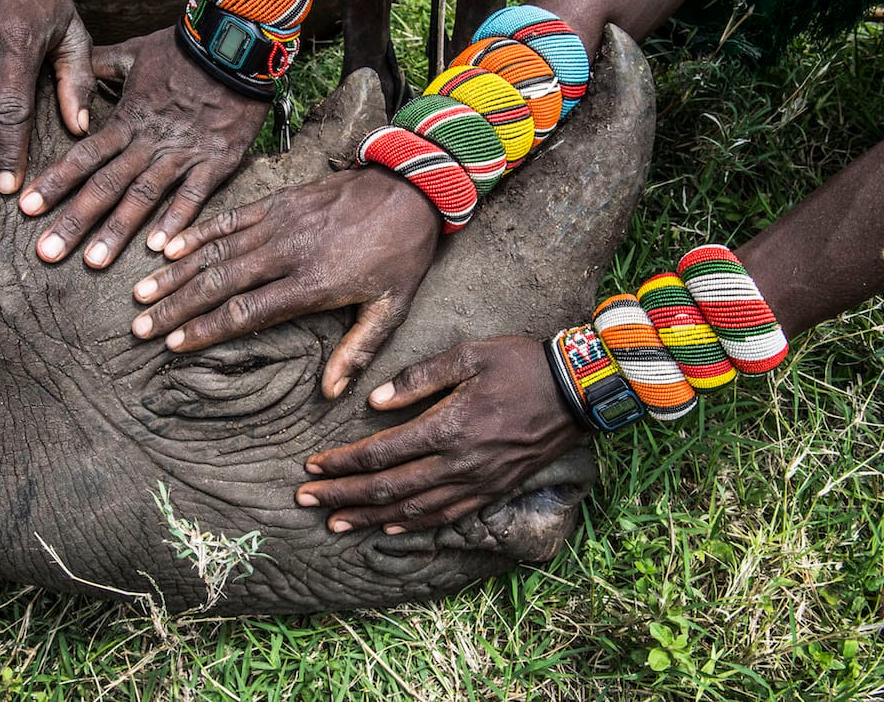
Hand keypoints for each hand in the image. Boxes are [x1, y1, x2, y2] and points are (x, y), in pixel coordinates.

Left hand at [20, 27, 269, 268]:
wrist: (235, 45)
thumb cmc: (186, 48)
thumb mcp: (136, 51)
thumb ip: (101, 64)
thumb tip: (73, 66)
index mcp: (127, 119)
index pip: (83, 156)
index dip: (54, 183)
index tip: (26, 208)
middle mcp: (148, 142)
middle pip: (105, 186)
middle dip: (74, 220)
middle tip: (47, 252)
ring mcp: (182, 155)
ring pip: (143, 197)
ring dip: (116, 231)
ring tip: (93, 262)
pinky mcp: (216, 161)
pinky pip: (194, 196)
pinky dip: (177, 221)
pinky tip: (160, 250)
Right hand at [131, 167, 440, 396]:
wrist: (412, 188)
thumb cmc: (401, 254)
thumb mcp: (391, 308)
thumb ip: (357, 351)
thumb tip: (331, 393)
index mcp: (313, 283)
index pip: (247, 311)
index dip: (207, 329)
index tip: (174, 344)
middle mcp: (288, 252)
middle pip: (219, 283)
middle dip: (176, 306)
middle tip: (140, 327)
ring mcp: (279, 223)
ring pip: (216, 251)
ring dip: (175, 273)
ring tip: (142, 293)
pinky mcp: (278, 201)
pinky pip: (229, 218)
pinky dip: (197, 233)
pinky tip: (167, 247)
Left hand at [295, 336, 583, 532]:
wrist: (578, 391)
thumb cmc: (521, 364)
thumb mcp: (469, 355)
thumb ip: (418, 379)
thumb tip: (373, 403)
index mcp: (448, 428)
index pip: (381, 453)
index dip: (343, 462)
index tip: (312, 466)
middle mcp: (459, 464)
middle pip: (388, 488)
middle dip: (342, 495)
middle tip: (304, 501)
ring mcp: (477, 482)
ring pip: (412, 510)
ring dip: (369, 517)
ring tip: (335, 523)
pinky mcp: (493, 490)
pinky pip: (446, 517)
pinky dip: (413, 525)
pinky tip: (389, 527)